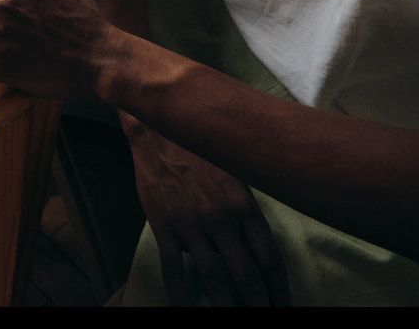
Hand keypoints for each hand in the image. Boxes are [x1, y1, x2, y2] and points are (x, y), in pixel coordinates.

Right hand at [127, 124, 288, 305]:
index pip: (269, 258)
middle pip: (246, 274)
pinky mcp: (164, 226)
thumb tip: (256, 248)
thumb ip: (245, 212)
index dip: (279, 287)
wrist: (161, 133)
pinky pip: (173, 268)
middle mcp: (222, 220)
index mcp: (244, 207)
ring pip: (213, 278)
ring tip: (232, 317)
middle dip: (257, 302)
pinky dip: (179, 292)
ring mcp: (192, 225)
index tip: (283, 303)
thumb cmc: (202, 152)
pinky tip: (185, 306)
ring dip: (225, 304)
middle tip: (264, 315)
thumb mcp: (235, 176)